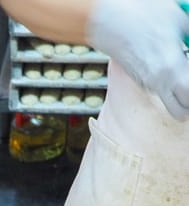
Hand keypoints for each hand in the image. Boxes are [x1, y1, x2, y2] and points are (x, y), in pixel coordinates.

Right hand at [88, 0, 188, 119]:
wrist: (105, 20)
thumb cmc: (140, 15)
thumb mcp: (181, 19)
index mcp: (170, 69)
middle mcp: (157, 82)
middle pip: (181, 111)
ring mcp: (146, 83)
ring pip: (170, 101)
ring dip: (181, 92)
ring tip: (183, 70)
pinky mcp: (139, 79)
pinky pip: (160, 88)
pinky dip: (169, 82)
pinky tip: (170, 62)